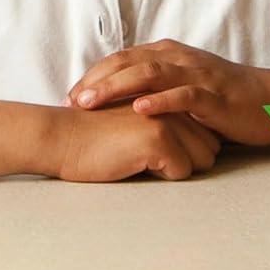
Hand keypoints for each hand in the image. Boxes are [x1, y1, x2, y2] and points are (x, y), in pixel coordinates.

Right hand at [55, 103, 219, 181]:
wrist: (60, 137)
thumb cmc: (92, 135)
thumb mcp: (133, 118)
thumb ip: (161, 117)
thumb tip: (193, 143)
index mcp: (165, 94)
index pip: (205, 134)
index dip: (182, 150)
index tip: (152, 147)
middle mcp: (170, 101)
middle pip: (209, 149)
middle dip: (184, 159)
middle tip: (143, 152)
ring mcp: (167, 117)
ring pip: (202, 161)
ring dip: (175, 167)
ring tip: (139, 155)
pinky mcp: (160, 137)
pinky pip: (182, 172)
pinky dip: (161, 174)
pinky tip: (133, 161)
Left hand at [67, 40, 269, 145]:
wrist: (269, 99)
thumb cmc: (219, 96)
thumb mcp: (179, 82)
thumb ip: (150, 84)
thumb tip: (111, 98)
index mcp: (164, 54)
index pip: (119, 59)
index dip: (92, 76)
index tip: (69, 95)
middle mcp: (176, 58)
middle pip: (126, 63)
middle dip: (95, 81)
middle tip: (71, 100)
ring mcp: (195, 74)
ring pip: (148, 74)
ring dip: (115, 88)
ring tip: (91, 102)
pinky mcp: (213, 94)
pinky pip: (183, 94)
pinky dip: (159, 101)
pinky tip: (139, 109)